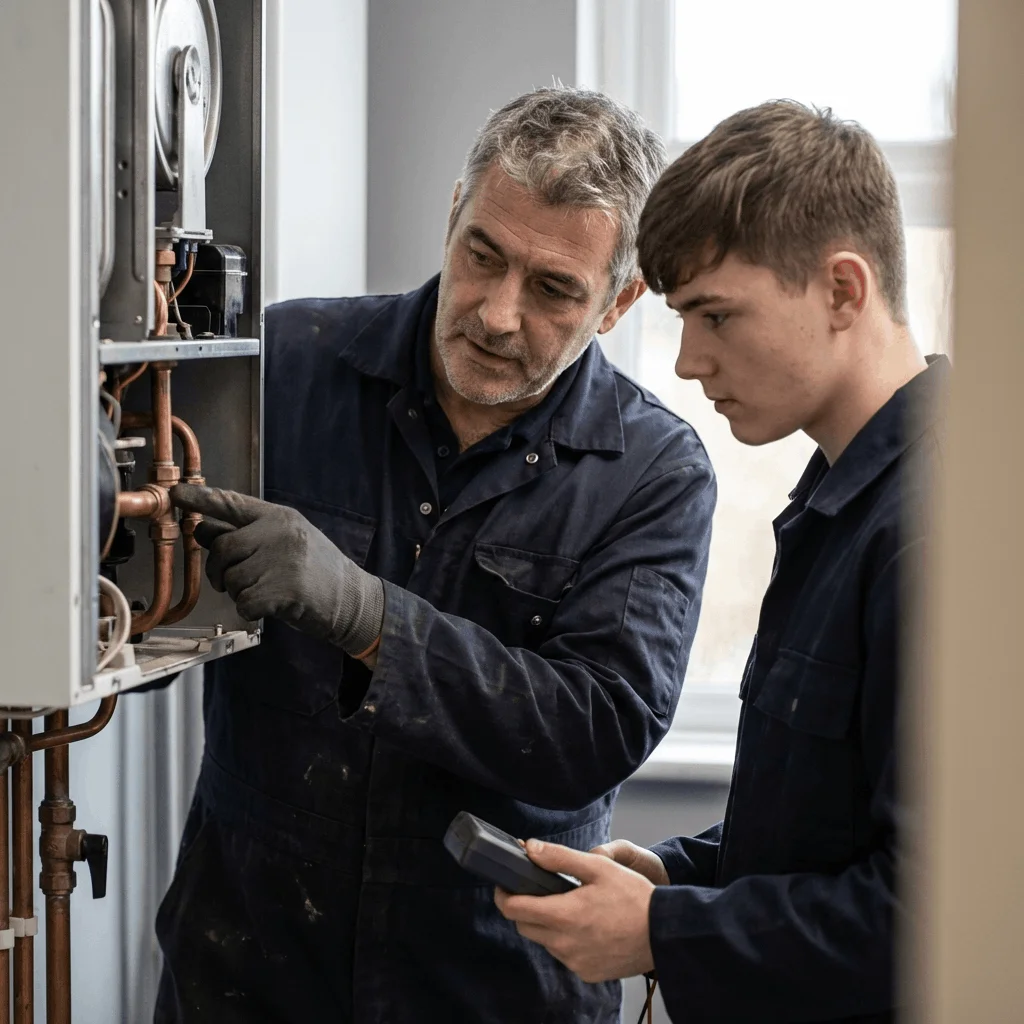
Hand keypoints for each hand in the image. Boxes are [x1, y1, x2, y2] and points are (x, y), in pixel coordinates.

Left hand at [170, 484, 383, 657]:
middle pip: (223, 548)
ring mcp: (284, 560)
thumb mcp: (283, 543)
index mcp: (279, 517)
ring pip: (231, 579)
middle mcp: (280, 532)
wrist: (352, 599)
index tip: (176, 494)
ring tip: (266, 591)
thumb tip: (203, 530)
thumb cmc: (315, 572)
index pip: (231, 504)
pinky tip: (271, 606)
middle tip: (232, 581)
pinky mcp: (286, 590)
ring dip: (240, 592)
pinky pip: (244, 602)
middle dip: (219, 570)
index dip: (200, 499)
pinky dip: (250, 609)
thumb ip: (245, 535)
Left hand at [494, 840, 655, 982]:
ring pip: (544, 941)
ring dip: (546, 924)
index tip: (504, 884)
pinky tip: (585, 926)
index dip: (503, 895)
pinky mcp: (587, 973)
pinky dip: (565, 940)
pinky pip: (564, 955)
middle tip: (539, 890)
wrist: (664, 933)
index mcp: (564, 916)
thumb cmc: (634, 897)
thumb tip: (529, 848)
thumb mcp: (598, 867)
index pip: (514, 909)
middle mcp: (564, 944)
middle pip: (525, 926)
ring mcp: (575, 962)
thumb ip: (559, 858)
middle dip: (525, 908)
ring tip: (568, 906)